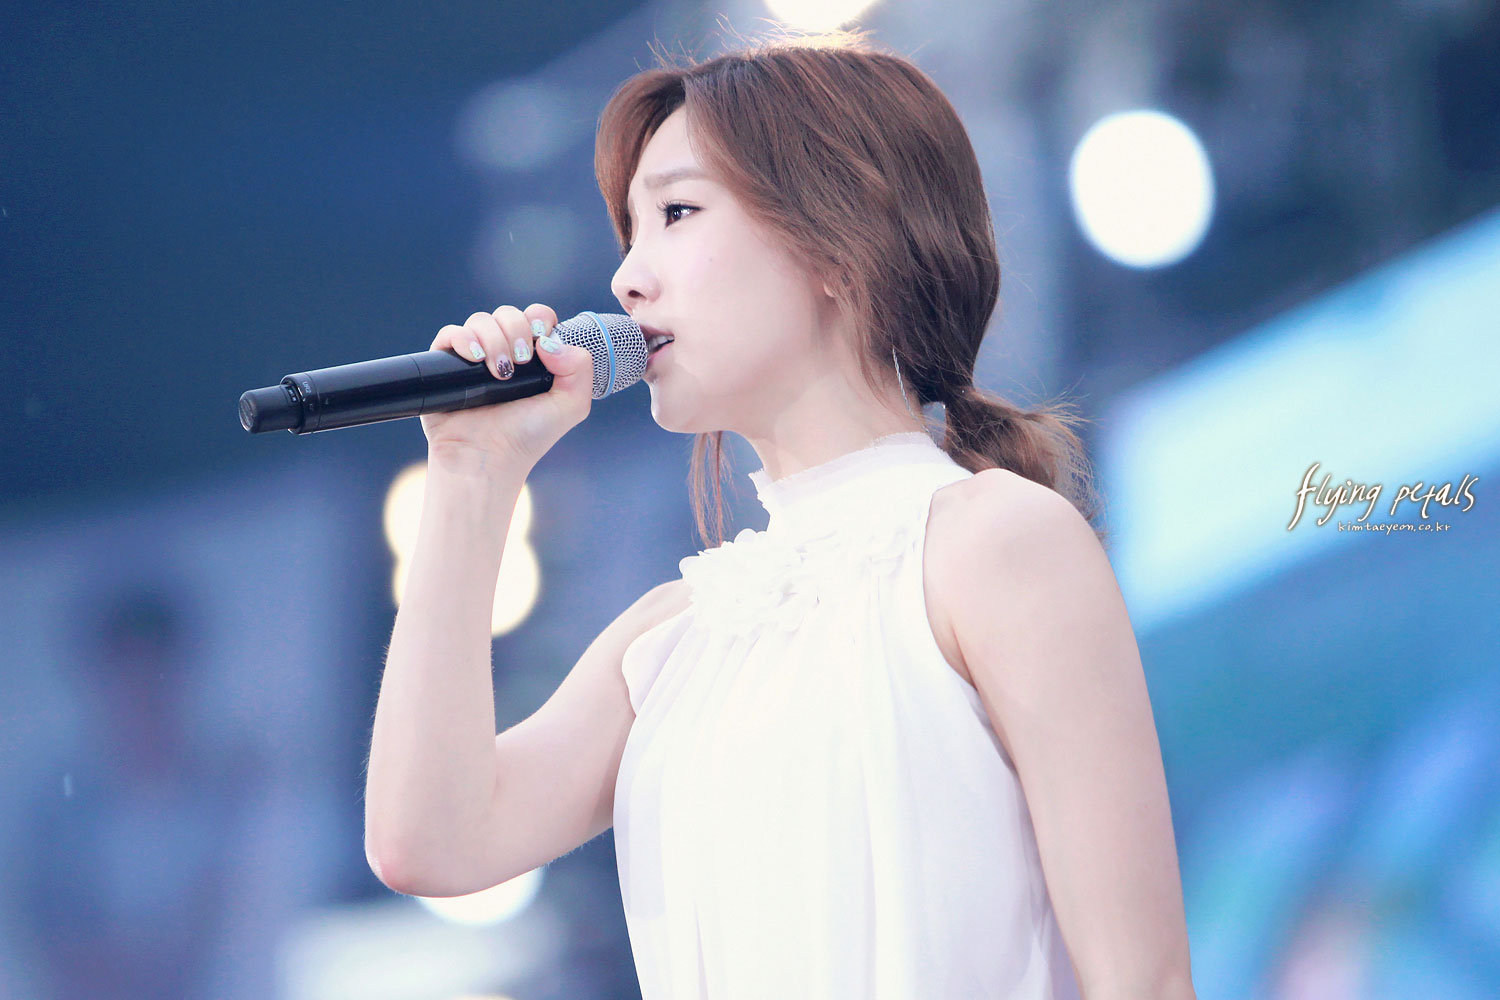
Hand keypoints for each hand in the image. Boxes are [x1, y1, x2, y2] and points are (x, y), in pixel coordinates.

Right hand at [420, 304, 594, 471]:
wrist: (489, 458)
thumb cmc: (528, 437)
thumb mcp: (571, 405)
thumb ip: (580, 368)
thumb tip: (549, 340)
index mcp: (533, 357)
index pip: (536, 318)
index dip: (539, 320)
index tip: (540, 342)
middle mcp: (504, 352)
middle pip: (508, 314)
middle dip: (516, 330)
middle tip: (520, 362)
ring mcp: (474, 358)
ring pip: (480, 321)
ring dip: (492, 338)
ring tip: (497, 371)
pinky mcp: (446, 366)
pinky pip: (450, 334)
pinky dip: (462, 338)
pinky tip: (474, 358)